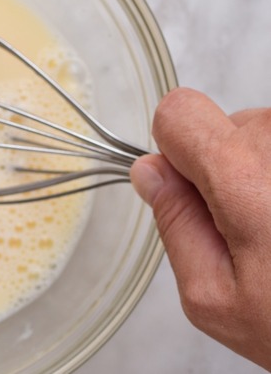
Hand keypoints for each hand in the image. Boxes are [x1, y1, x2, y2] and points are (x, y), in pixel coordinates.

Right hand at [130, 87, 270, 370]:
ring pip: (268, 137)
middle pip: (228, 125)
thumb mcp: (214, 296)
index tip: (188, 186)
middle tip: (253, 229)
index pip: (179, 113)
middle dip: (226, 169)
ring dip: (266, 174)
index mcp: (244, 180)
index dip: (174, 149)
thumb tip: (152, 175)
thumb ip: (175, 225)